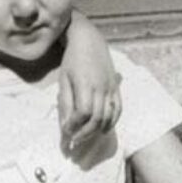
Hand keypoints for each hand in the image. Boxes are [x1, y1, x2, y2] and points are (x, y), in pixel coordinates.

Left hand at [59, 15, 122, 144]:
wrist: (89, 41)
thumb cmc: (72, 60)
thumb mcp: (63, 80)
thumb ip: (65, 104)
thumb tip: (66, 127)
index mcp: (85, 84)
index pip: (83, 113)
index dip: (75, 126)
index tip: (66, 132)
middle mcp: (101, 87)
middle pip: (96, 118)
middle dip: (85, 134)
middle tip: (74, 141)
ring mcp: (111, 88)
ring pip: (108, 117)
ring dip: (97, 131)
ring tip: (85, 137)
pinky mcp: (116, 88)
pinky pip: (118, 110)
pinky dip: (111, 122)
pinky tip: (103, 130)